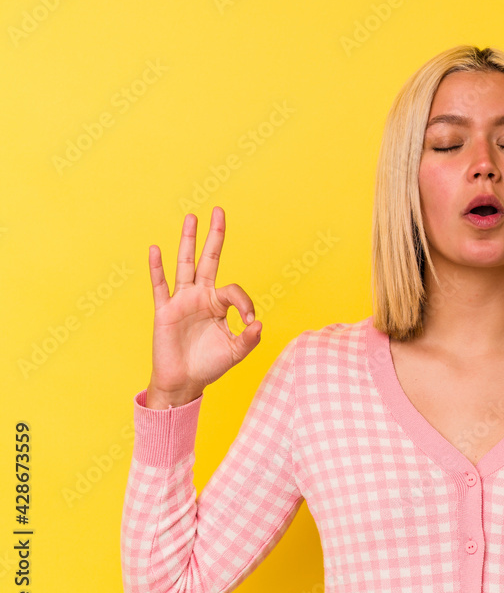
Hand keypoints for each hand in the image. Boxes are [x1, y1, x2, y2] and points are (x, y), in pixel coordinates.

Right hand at [145, 206, 261, 408]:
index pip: (234, 291)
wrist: (184, 382)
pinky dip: (157, 268)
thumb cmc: (209, 366)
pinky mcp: (165, 310)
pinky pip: (160, 285)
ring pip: (185, 264)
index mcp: (219, 304)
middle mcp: (200, 296)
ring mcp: (181, 301)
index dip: (245, 304)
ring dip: (188, 241)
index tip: (249, 323)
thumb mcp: (236, 352)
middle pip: (209, 259)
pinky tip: (155, 248)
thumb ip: (250, 338)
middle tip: (219, 211)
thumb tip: (259, 323)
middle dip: (214, 236)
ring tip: (192, 217)